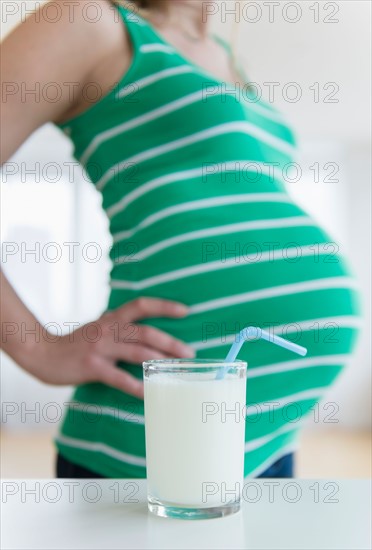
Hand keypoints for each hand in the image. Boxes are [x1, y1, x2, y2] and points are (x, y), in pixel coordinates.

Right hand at [30, 298, 194, 398]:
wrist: (41, 352)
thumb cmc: (74, 343)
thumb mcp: (98, 327)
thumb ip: (118, 327)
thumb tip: (145, 333)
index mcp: (111, 319)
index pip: (141, 305)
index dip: (164, 306)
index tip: (185, 311)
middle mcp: (108, 329)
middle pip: (145, 332)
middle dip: (170, 342)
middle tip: (190, 352)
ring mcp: (100, 348)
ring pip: (136, 352)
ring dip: (159, 361)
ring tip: (176, 370)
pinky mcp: (92, 367)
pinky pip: (118, 378)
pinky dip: (135, 386)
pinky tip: (148, 392)